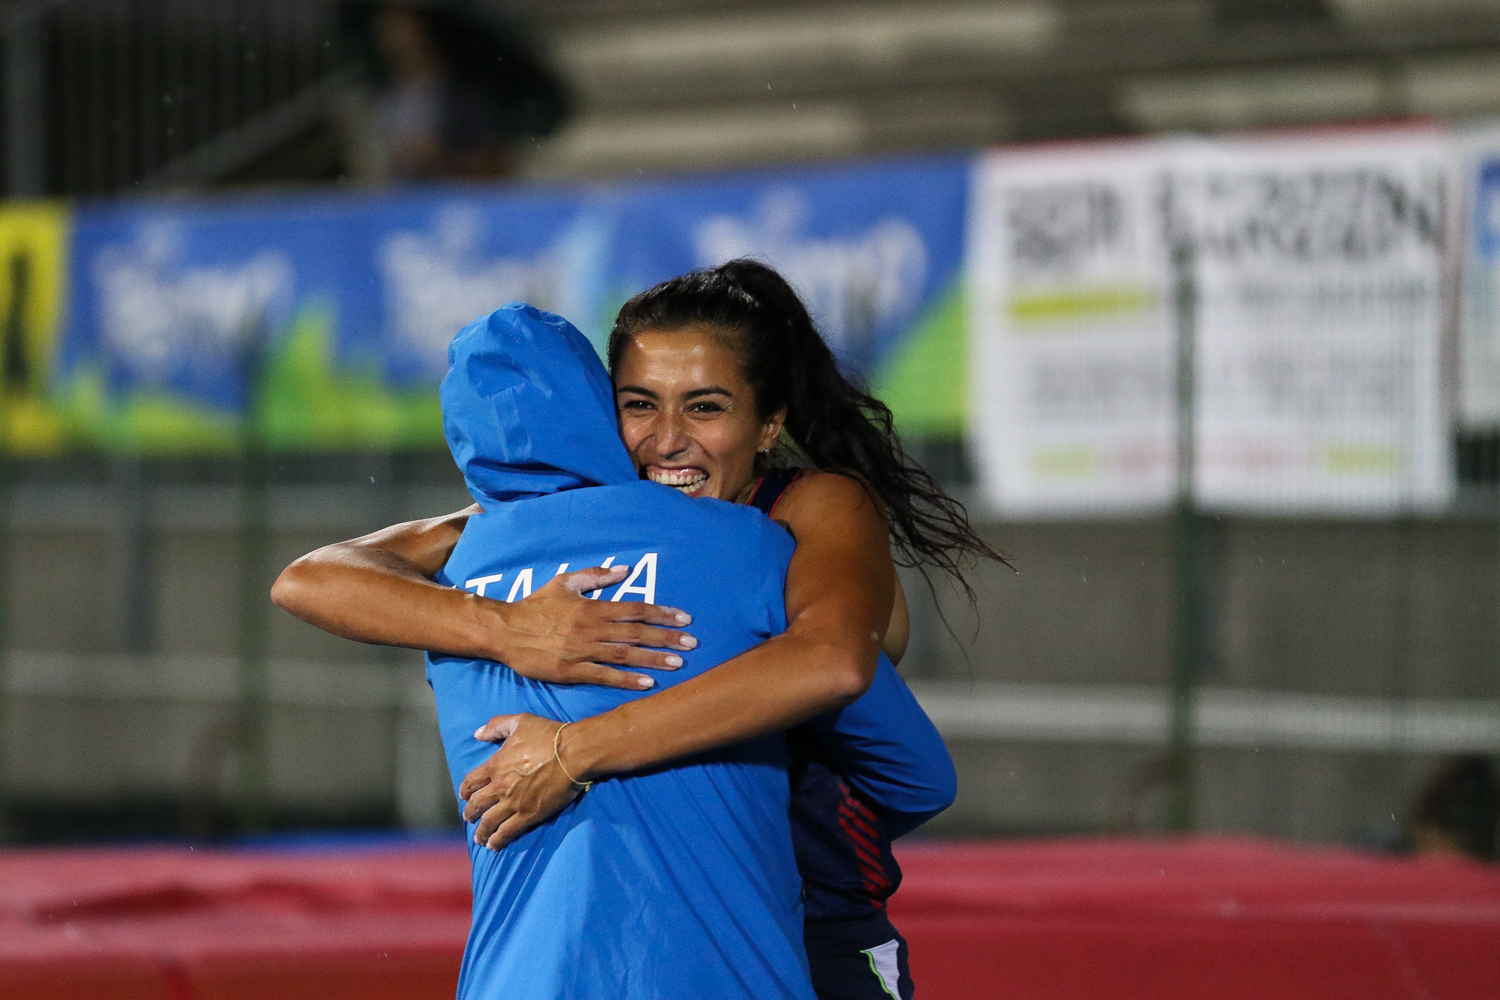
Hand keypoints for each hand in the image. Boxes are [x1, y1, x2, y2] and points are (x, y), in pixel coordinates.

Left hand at [460, 714, 579, 849]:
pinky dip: (498, 840)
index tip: (464, 796)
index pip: (471, 781)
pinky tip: (494, 846)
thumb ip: (496, 726)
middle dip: (470, 813)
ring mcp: (513, 803)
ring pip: (489, 822)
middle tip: (468, 818)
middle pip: (477, 804)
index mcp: (495, 765)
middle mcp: (499, 787)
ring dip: (481, 832)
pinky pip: (508, 831)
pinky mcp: (529, 815)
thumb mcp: (520, 721)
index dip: (465, 790)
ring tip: (479, 839)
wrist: (572, 754)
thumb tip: (478, 734)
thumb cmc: (548, 736)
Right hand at [486, 565, 696, 690]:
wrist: (504, 630)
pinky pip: (603, 676)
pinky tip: (647, 682)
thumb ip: (595, 576)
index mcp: (592, 607)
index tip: (684, 619)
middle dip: (666, 638)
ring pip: (624, 655)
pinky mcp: (570, 671)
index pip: (634, 609)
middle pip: (636, 633)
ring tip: (678, 663)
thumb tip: (625, 569)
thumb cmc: (535, 605)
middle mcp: (591, 629)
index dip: (661, 614)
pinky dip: (626, 679)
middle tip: (691, 644)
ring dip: (653, 659)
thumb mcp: (564, 582)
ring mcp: (581, 651)